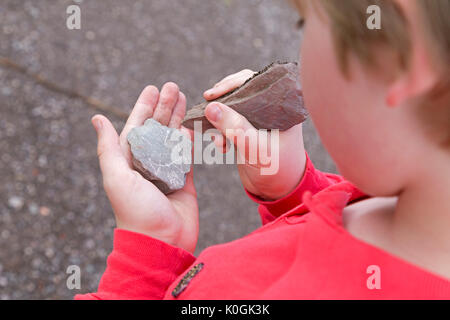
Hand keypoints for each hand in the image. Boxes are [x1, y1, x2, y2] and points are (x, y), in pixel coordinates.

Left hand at [91, 83, 197, 252]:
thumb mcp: (116, 177)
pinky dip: (189, 139)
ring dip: (178, 117)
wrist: (161, 241)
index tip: (152, 88)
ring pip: (173, 137)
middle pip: (157, 128)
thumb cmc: (135, 211)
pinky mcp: (184, 179)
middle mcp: (147, 163)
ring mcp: (166, 170)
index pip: (136, 126)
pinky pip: (187, 154)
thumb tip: (97, 119)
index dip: (144, 107)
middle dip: (164, 106)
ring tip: (184, 97)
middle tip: (173, 86)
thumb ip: (109, 147)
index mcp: (129, 160)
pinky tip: (192, 123)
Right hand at [203, 69, 306, 200]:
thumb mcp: (255, 149)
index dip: (233, 83)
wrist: (279, 191)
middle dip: (222, 102)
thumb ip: (235, 128)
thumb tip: (211, 107)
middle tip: (206, 106)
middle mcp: (270, 108)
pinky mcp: (248, 131)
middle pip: (241, 92)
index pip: (256, 82)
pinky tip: (220, 146)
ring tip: (217, 139)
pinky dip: (220, 132)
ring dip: (219, 120)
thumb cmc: (277, 170)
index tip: (212, 94)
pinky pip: (229, 123)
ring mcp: (258, 120)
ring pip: (232, 108)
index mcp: (281, 106)